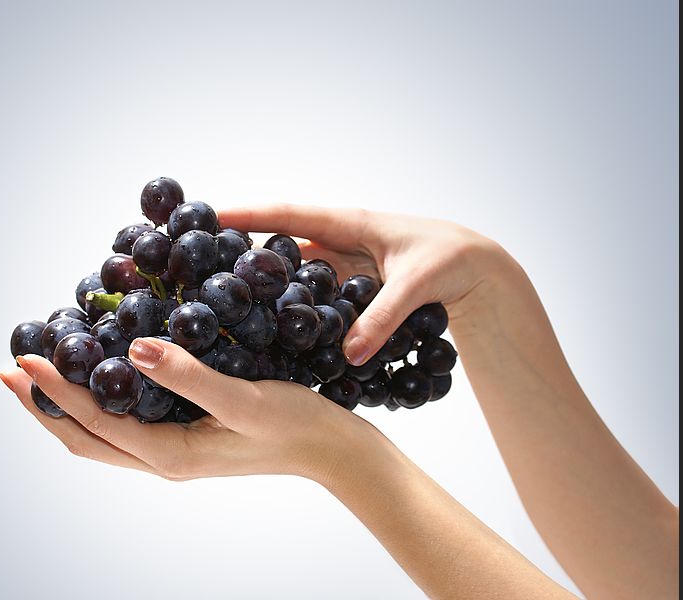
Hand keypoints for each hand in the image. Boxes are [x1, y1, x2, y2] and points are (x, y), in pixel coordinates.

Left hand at [0, 337, 378, 481]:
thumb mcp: (243, 399)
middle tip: (10, 373)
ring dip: (68, 406)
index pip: (96, 423)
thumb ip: (188, 376)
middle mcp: (164, 459)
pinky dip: (102, 403)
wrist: (332, 451)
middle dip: (44, 408)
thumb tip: (134, 350)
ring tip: (43, 377)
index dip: (55, 392)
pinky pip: (129, 425)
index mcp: (169, 455)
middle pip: (85, 439)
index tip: (24, 359)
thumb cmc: (294, 426)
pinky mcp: (189, 439)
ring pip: (104, 435)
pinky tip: (106, 377)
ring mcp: (175, 452)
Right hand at [219, 205, 506, 364]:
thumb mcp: (416, 285)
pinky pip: (318, 300)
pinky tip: (282, 336)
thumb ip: (382, 318)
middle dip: (244, 254)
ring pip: (297, 276)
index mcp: (349, 224)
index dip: (247, 216)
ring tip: (229, 305)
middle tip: (201, 267)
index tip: (208, 216)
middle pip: (282, 247)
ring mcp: (345, 268)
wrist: (481, 271)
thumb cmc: (452, 260)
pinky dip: (299, 312)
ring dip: (269, 287)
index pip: (288, 216)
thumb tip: (348, 356)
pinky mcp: (355, 290)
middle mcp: (340, 244)